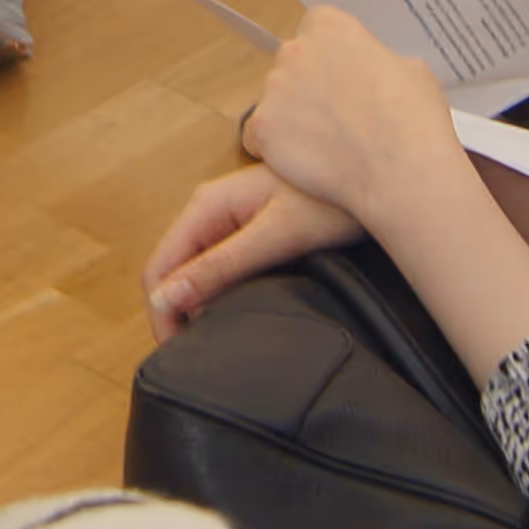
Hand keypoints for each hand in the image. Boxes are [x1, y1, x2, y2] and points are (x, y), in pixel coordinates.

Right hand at [143, 164, 366, 339]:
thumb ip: (219, 268)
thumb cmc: (329, 202)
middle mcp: (208, 208)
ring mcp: (226, 217)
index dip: (162, 314)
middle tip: (201, 352)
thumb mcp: (274, 239)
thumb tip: (166, 297)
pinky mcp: (245, 226)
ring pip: (191, 268)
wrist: (370, 176)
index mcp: (206, 206)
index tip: (181, 353)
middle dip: (176, 311)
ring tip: (217, 337)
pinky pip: (215, 263)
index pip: (159, 268)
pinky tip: (235, 310)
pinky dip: (216, 291)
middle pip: (171, 269)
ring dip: (196, 302)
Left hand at [236, 7, 472, 232]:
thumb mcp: (413, 71)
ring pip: (275, 100)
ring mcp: (275, 88)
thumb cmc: (414, 119)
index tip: (342, 77)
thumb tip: (377, 73)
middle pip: (292, 63)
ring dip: (292, 118)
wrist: (400, 168)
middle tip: (336, 116)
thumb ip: (383, 62)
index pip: (315, 28)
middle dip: (307, 86)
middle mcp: (296, 50)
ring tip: (325, 146)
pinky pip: (256, 135)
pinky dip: (274, 148)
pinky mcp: (262, 126)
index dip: (329, 56)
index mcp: (332, 27)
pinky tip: (303, 161)